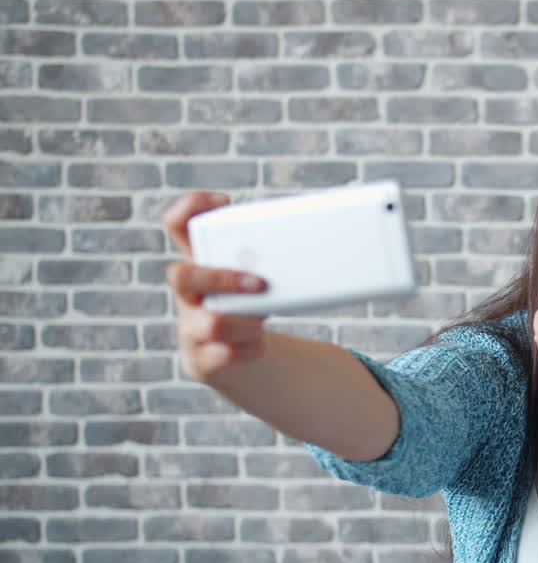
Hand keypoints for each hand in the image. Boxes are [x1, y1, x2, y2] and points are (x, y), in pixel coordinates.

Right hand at [162, 191, 269, 385]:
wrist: (237, 356)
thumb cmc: (252, 304)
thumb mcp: (258, 276)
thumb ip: (274, 257)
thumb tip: (336, 233)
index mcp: (200, 263)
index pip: (177, 224)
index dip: (191, 207)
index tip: (224, 202)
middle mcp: (188, 293)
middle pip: (182, 276)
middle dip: (224, 279)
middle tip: (260, 284)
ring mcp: (190, 327)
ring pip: (212, 323)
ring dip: (248, 322)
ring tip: (264, 320)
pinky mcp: (200, 360)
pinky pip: (223, 355)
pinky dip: (250, 350)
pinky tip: (257, 345)